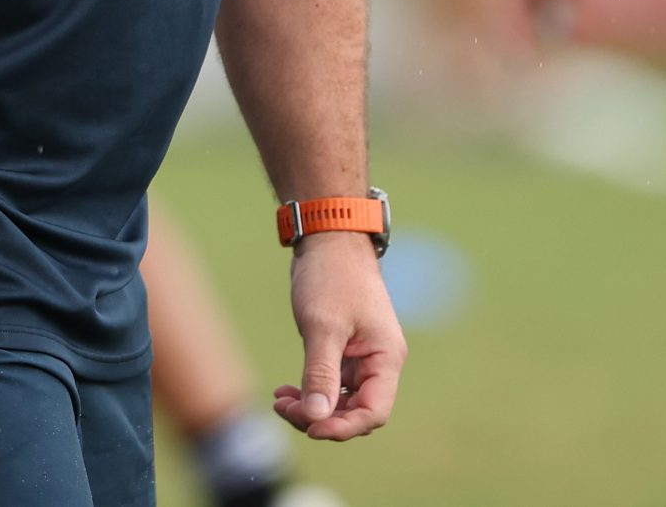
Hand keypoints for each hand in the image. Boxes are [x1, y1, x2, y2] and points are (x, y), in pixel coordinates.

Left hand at [274, 230, 404, 441]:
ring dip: (311, 407)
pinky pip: (331, 385)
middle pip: (356, 412)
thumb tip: (316, 418)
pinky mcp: (344, 351)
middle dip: (320, 418)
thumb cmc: (332, 277)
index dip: (343, 427)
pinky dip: (310, 391)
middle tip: (284, 408)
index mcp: (385, 357)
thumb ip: (321, 373)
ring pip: (340, 402)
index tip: (310, 426)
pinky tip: (285, 391)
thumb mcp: (323, 326)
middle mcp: (378, 362)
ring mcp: (361, 358)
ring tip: (280, 401)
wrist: (329, 238)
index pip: (373, 412)